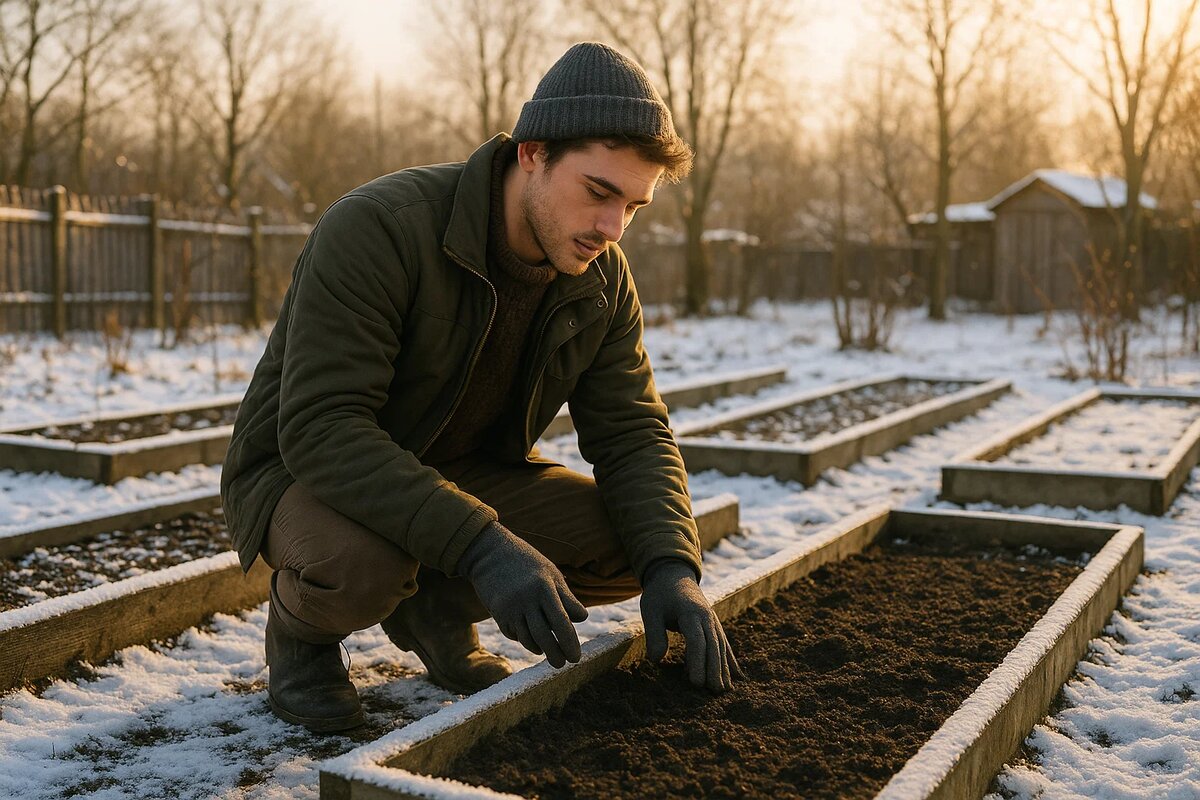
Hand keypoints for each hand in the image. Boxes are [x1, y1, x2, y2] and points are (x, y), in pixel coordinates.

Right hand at [456, 521, 587, 667]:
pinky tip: (531, 639)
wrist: (489, 553)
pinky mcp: (498, 613)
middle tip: (563, 665)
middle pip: (544, 637)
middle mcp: (526, 599)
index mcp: (544, 587)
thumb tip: (582, 619)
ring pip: (527, 639)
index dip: (569, 643)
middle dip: (555, 655)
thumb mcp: (550, 573)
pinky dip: (524, 639)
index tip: (576, 658)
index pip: (561, 622)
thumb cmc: (527, 562)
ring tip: (549, 653)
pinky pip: (514, 634)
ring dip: (540, 649)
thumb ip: (566, 597)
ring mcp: (510, 607)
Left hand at [640, 559, 743, 691]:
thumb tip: (656, 661)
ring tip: (725, 690)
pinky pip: (724, 644)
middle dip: (715, 670)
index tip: (697, 683)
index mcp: (690, 613)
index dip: (698, 662)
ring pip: (721, 647)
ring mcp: (713, 621)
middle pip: (713, 646)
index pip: (697, 640)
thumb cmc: (660, 594)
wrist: (674, 574)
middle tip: (715, 692)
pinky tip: (735, 676)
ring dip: (724, 668)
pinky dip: (729, 660)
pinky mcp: (714, 625)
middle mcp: (706, 617)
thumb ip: (654, 634)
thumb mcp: (650, 610)